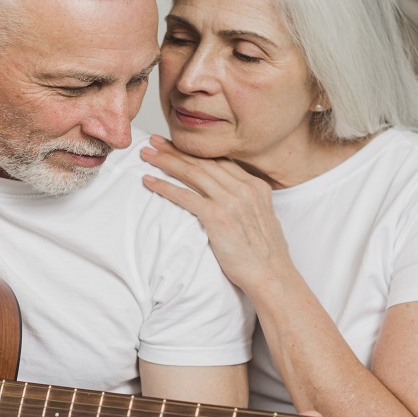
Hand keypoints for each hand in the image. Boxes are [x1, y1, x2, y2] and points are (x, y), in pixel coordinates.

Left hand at [140, 136, 286, 291]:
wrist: (271, 275)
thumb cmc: (265, 255)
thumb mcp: (263, 219)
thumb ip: (247, 203)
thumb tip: (232, 201)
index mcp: (255, 186)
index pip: (219, 161)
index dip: (195, 151)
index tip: (177, 144)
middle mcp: (244, 188)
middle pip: (203, 162)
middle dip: (176, 150)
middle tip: (154, 141)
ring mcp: (231, 201)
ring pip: (192, 173)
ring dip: (166, 162)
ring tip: (146, 155)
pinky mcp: (217, 216)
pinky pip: (184, 196)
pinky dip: (164, 187)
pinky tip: (149, 181)